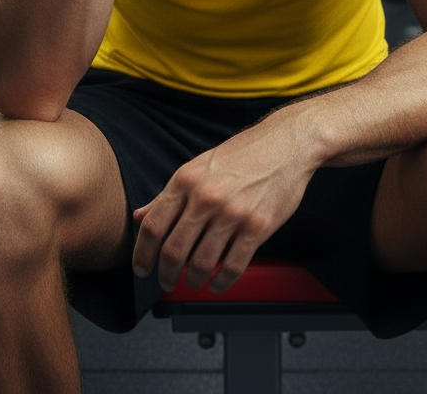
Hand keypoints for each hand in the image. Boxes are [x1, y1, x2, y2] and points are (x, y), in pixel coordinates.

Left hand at [131, 123, 315, 293]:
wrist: (286, 144)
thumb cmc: (243, 154)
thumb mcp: (199, 166)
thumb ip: (169, 193)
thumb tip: (140, 215)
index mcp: (186, 180)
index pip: (153, 225)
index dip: (142, 253)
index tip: (141, 268)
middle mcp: (205, 197)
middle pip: (173, 250)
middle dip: (165, 274)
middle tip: (166, 281)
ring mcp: (232, 213)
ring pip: (201, 263)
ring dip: (193, 281)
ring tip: (193, 282)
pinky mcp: (257, 227)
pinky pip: (233, 267)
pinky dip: (221, 282)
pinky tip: (218, 283)